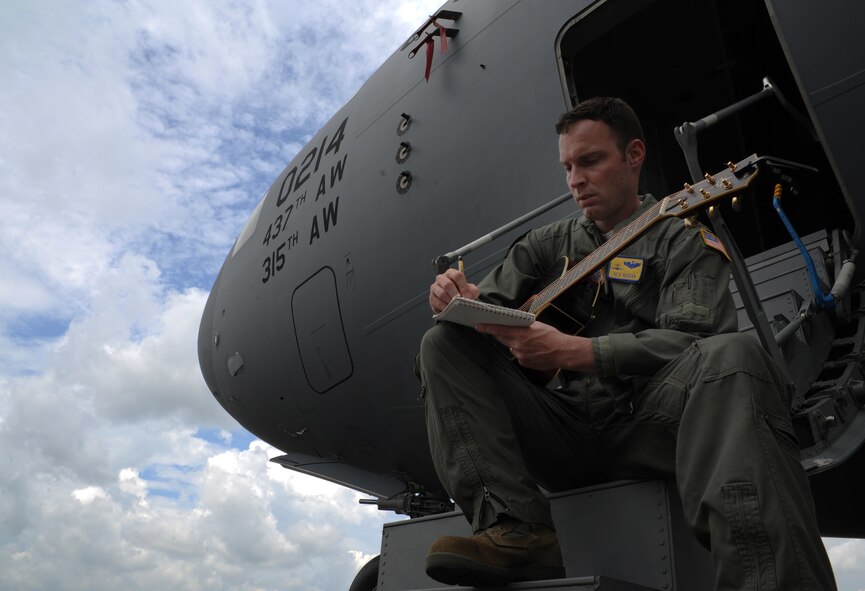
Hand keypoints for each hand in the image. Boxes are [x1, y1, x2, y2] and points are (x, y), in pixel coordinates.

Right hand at [429, 269, 479, 312]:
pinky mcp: (432, 298)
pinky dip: (444, 307)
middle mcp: (442, 278)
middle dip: (456, 294)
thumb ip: (472, 291)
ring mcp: (435, 288)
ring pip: (442, 293)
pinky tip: (450, 309)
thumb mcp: (470, 290)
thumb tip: (469, 296)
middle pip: (448, 284)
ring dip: (450, 301)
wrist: (455, 301)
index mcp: (451, 273)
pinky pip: (437, 302)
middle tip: (461, 301)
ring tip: (456, 306)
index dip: (463, 286)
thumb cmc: (461, 293)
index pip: (457, 276)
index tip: (467, 295)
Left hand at [476, 321, 594, 372]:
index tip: (478, 326)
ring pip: (511, 347)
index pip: (499, 330)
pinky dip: (522, 352)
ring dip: (515, 344)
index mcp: (520, 333)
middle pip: (502, 338)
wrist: (563, 352)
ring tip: (530, 342)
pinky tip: (533, 350)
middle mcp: (518, 345)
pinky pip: (518, 355)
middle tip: (501, 330)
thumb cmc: (552, 337)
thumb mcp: (537, 325)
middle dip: (501, 334)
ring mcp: (520, 355)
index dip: (487, 328)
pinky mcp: (523, 363)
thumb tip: (514, 324)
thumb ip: (523, 326)